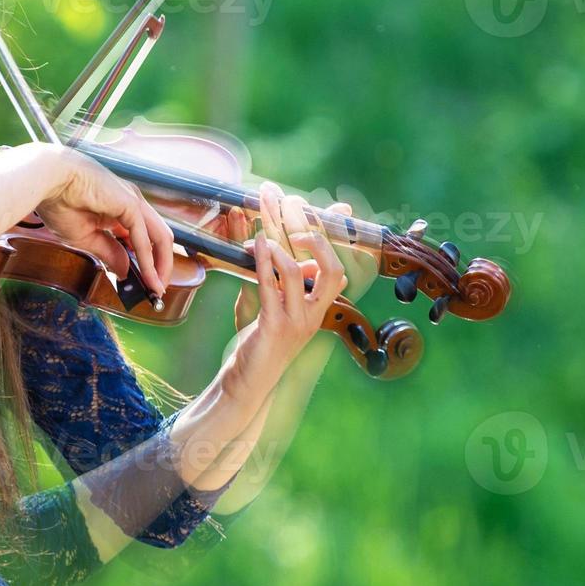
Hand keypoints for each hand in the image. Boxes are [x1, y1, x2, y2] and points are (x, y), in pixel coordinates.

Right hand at [34, 146, 174, 296]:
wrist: (48, 180)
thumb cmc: (60, 202)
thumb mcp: (86, 237)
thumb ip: (109, 253)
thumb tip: (126, 272)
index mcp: (119, 208)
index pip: (142, 237)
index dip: (147, 260)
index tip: (146, 283)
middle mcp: (131, 203)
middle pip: (157, 238)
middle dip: (160, 265)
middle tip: (156, 290)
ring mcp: (134, 202)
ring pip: (159, 237)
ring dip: (160, 265)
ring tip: (156, 288)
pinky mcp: (131, 204)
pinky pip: (144, 238)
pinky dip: (148, 260)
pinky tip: (147, 277)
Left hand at [233, 198, 373, 328]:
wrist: (248, 381)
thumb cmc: (259, 342)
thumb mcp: (272, 305)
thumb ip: (276, 279)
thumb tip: (269, 245)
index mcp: (318, 306)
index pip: (336, 266)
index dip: (334, 236)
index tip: (328, 207)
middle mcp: (314, 313)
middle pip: (332, 268)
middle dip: (313, 232)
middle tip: (291, 204)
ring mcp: (297, 321)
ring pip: (297, 273)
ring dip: (279, 246)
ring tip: (262, 230)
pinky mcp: (275, 326)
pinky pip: (271, 287)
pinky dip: (263, 262)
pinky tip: (255, 246)